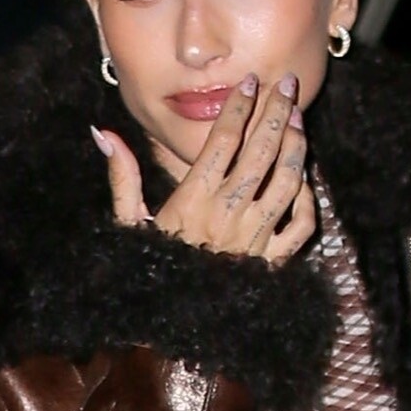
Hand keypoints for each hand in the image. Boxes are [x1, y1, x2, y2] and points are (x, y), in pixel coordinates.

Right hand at [94, 72, 315, 263]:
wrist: (171, 328)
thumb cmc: (148, 271)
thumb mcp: (128, 225)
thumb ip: (122, 177)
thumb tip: (103, 133)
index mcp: (192, 201)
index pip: (223, 141)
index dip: (239, 106)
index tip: (249, 82)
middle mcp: (227, 215)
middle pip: (262, 151)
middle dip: (276, 112)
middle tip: (286, 84)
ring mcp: (254, 239)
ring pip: (287, 181)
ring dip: (296, 147)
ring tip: (298, 119)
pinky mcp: (271, 263)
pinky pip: (300, 226)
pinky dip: (307, 200)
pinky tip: (303, 179)